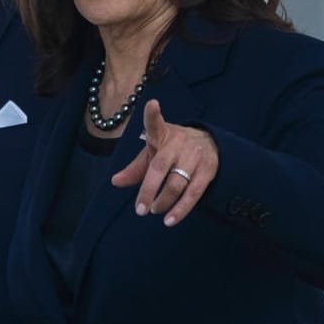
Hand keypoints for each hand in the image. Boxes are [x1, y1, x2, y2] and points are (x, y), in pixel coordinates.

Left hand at [111, 98, 217, 226]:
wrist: (209, 143)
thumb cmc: (172, 149)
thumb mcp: (153, 153)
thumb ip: (135, 168)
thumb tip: (115, 182)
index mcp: (162, 134)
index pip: (155, 122)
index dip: (153, 114)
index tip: (152, 104)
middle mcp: (178, 143)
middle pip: (160, 167)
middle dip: (148, 190)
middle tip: (139, 209)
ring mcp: (195, 156)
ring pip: (176, 184)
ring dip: (163, 201)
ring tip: (154, 210)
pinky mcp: (208, 171)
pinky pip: (193, 194)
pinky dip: (181, 210)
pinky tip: (170, 220)